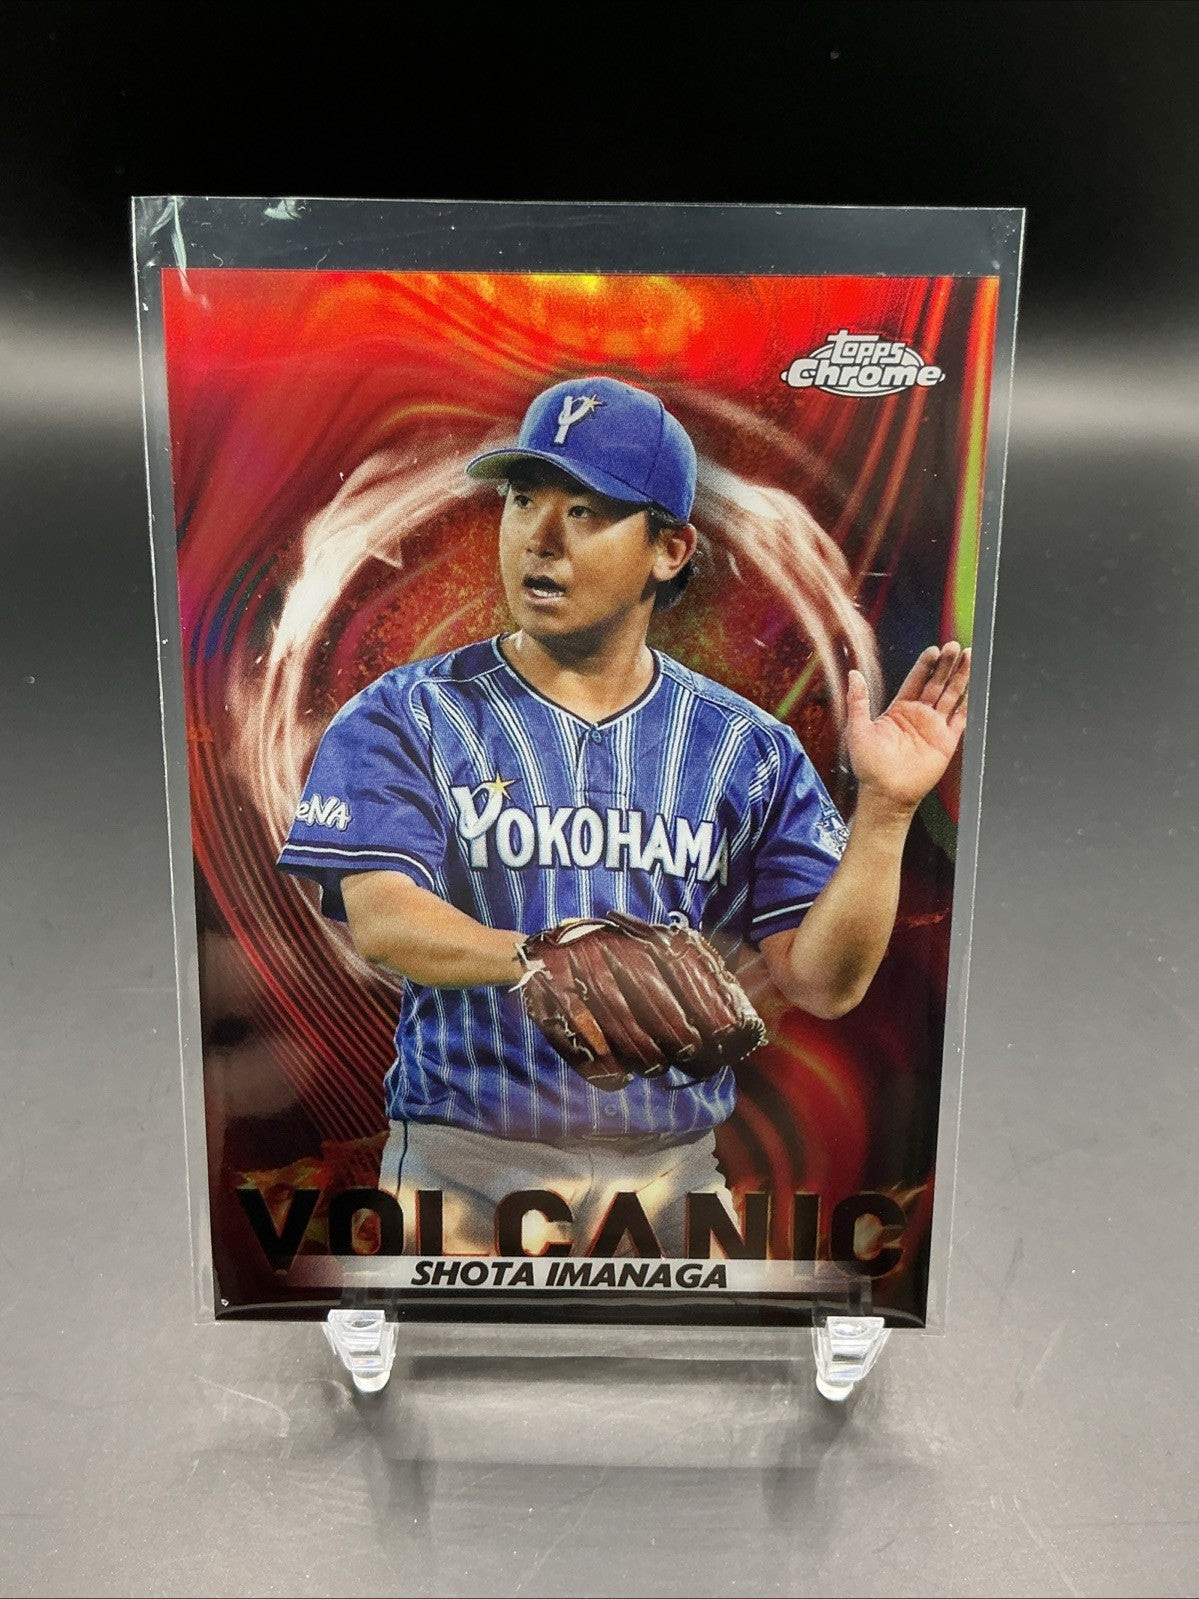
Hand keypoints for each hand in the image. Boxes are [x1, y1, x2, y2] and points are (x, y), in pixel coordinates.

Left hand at [846, 643, 970, 812]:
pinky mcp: (947, 741)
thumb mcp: (858, 729)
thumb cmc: (869, 766)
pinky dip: (969, 703)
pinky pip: (961, 718)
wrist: (885, 793)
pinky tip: (975, 686)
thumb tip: (853, 674)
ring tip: (968, 656)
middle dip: (946, 665)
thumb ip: (858, 700)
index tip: (933, 650)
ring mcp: (934, 727)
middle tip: (953, 647)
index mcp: (899, 709)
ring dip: (960, 677)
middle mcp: (919, 715)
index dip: (925, 665)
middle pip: (937, 683)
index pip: (916, 680)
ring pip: (951, 696)